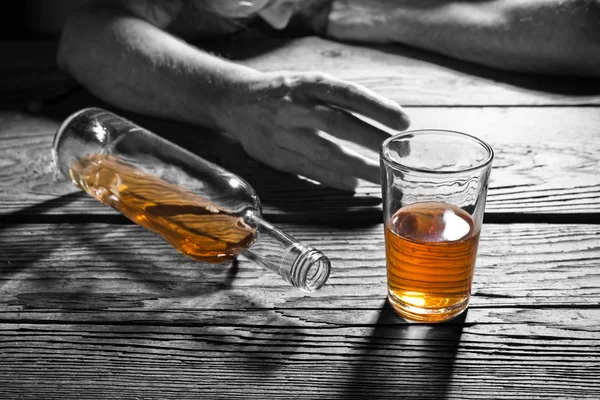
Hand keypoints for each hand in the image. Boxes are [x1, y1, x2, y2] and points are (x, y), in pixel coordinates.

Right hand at [221, 71, 409, 190]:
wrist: (236, 101)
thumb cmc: (284, 93)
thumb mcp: (310, 83)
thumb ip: (338, 100)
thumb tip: (380, 121)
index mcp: (307, 83)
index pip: (347, 94)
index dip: (377, 107)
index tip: (402, 121)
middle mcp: (294, 106)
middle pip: (337, 123)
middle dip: (370, 139)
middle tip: (397, 151)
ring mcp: (282, 132)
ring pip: (323, 151)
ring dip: (356, 165)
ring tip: (381, 174)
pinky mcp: (274, 155)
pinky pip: (308, 169)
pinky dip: (333, 178)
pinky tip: (353, 183)